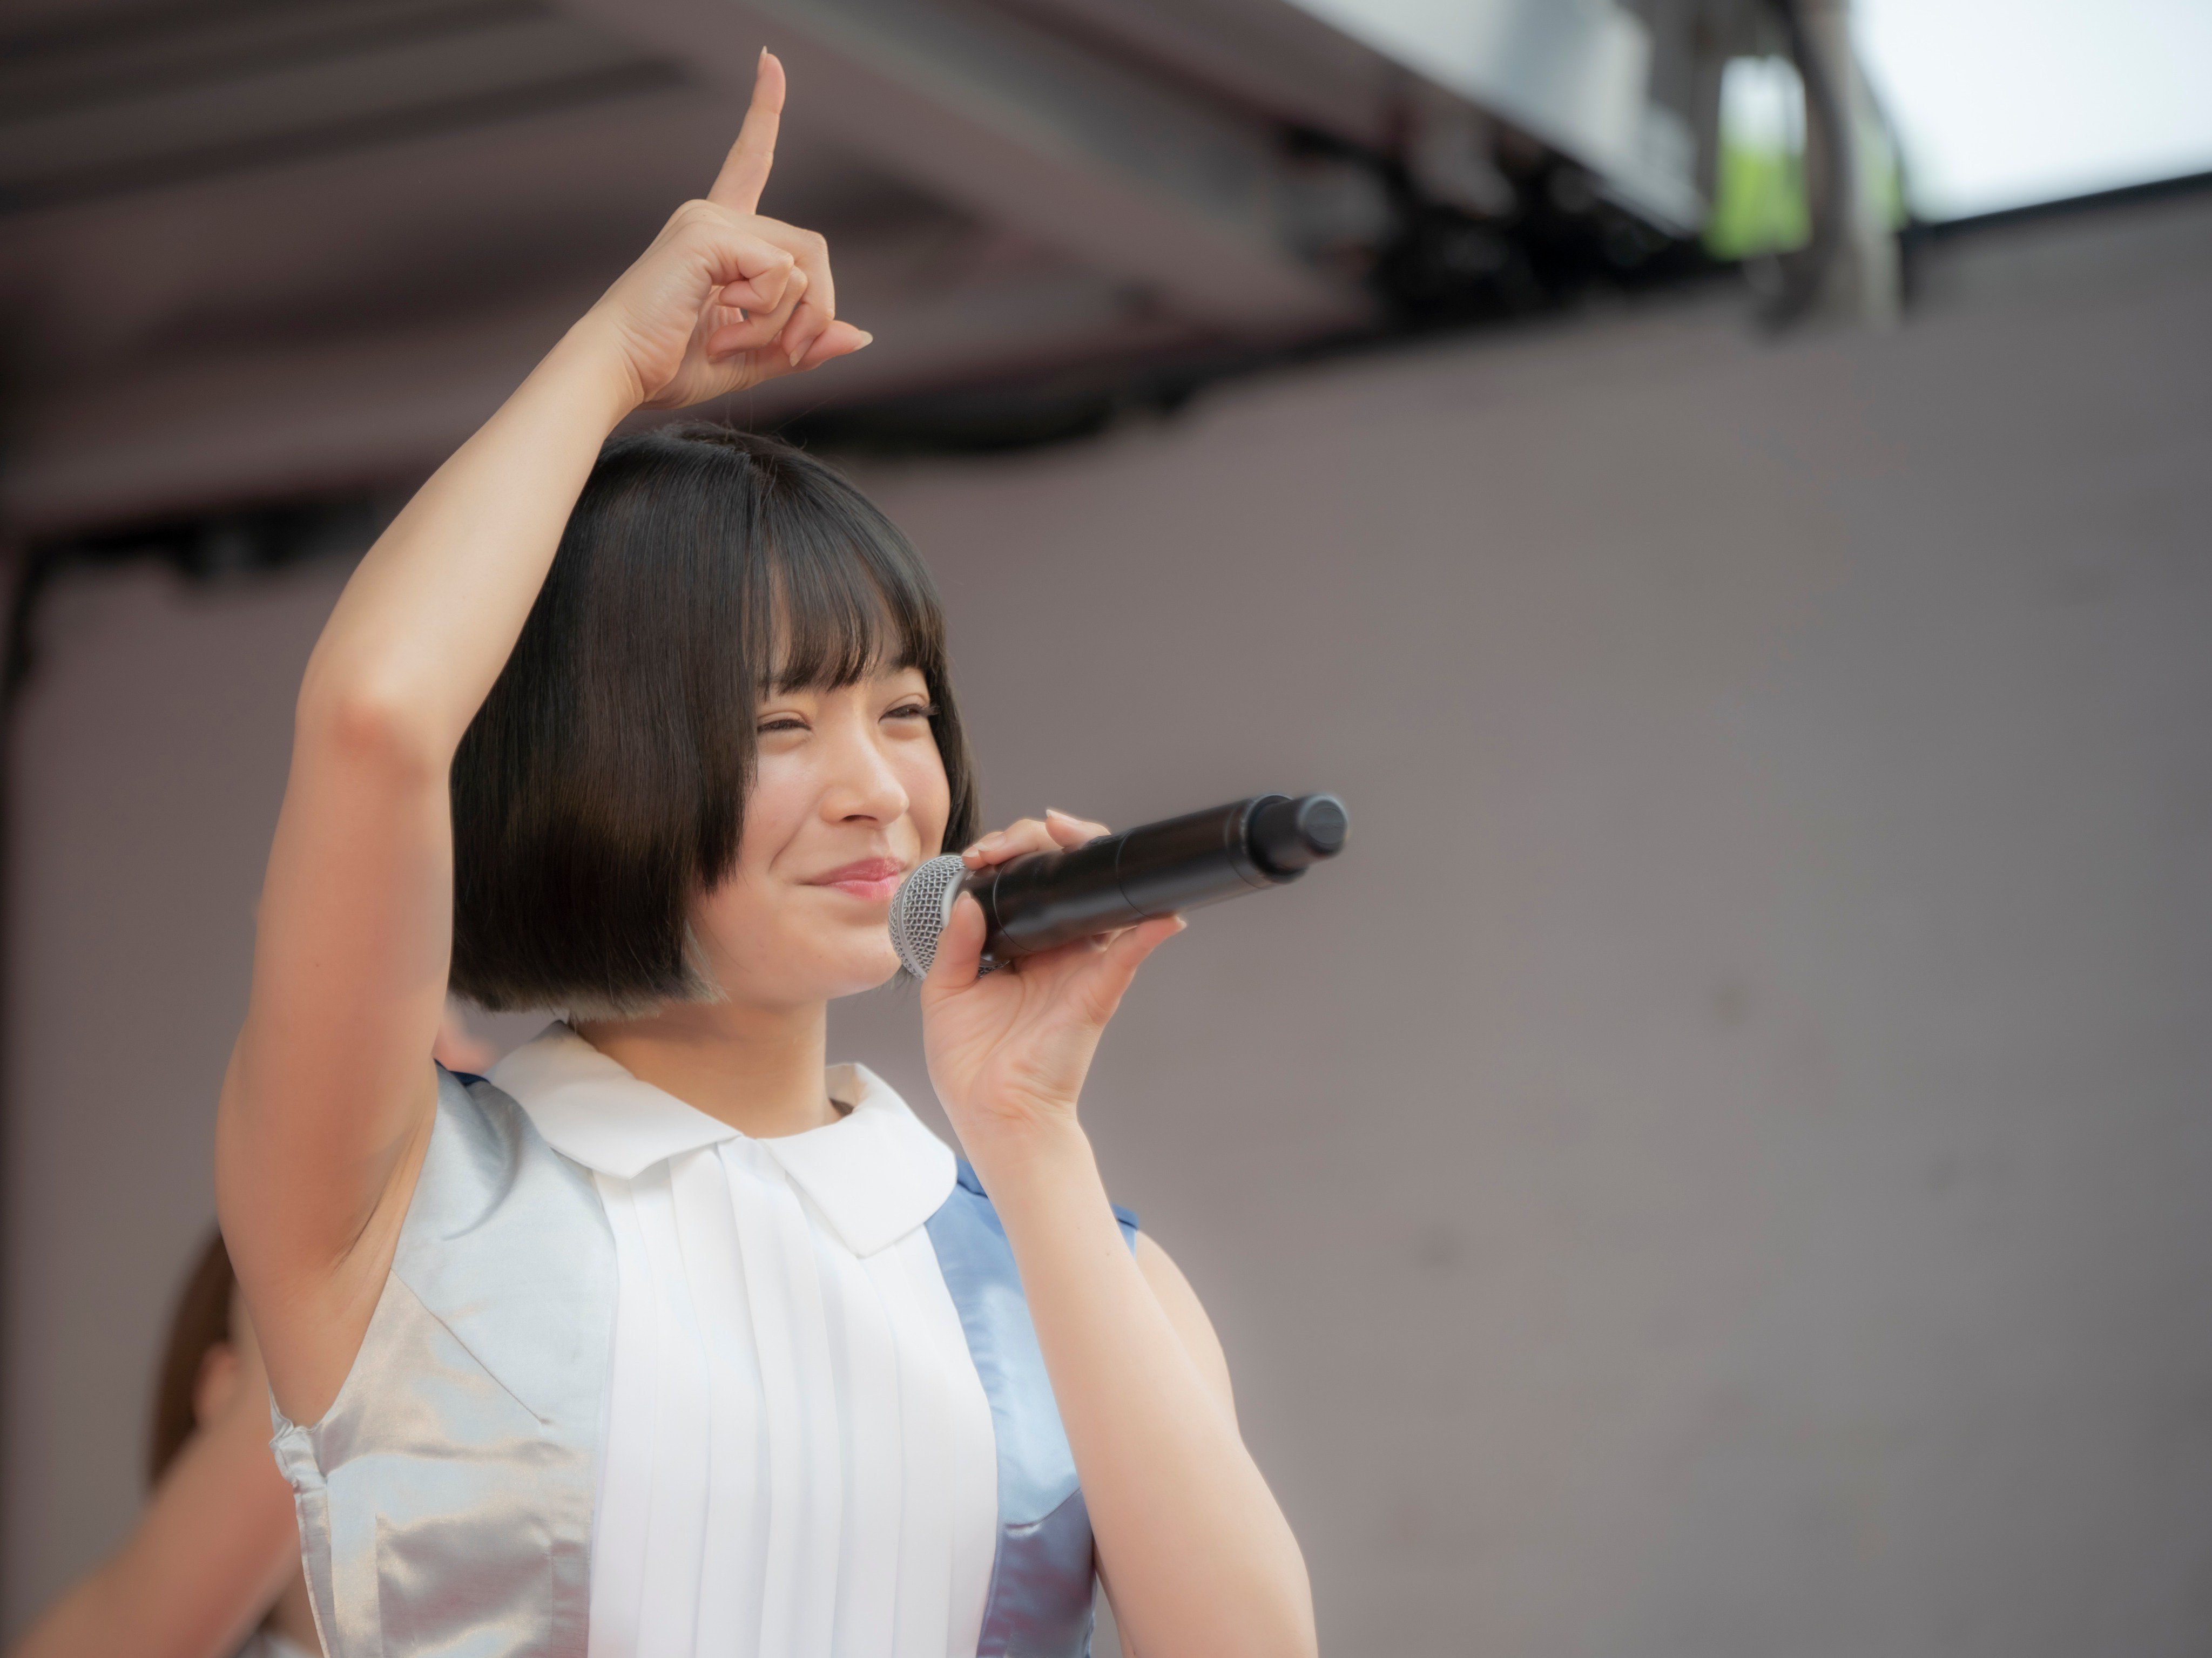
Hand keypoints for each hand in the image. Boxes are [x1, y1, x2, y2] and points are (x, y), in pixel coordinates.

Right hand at [582, 51, 868, 410]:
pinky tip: (720, 323)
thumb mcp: (752, 358)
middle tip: (783, 353)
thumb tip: (859, 334)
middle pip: (812, 250)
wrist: (615, 373)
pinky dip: (764, 313)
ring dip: (783, 323)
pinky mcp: (704, 236)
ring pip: (801, 267)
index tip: (771, 62)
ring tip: (731, 343)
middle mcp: (713, 216)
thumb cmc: (667, 364)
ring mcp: (707, 221)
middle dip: (814, 313)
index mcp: (719, 236)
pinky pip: (779, 272)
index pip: (750, 161)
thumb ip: (802, 344)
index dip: (764, 112)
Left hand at [921, 810, 1183, 1169]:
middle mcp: (1056, 951)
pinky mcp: (1097, 990)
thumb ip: (955, 943)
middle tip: (1013, 841)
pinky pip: (1130, 954)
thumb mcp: (945, 992)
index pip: (1028, 883)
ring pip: (1102, 899)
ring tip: (1066, 833)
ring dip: (1092, 857)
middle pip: (1069, 878)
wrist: (994, 1114)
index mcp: (1022, 947)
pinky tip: (1161, 912)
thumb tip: (967, 899)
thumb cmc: (972, 1064)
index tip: (980, 854)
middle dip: (1048, 839)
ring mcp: (1081, 967)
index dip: (1010, 853)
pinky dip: (1149, 929)